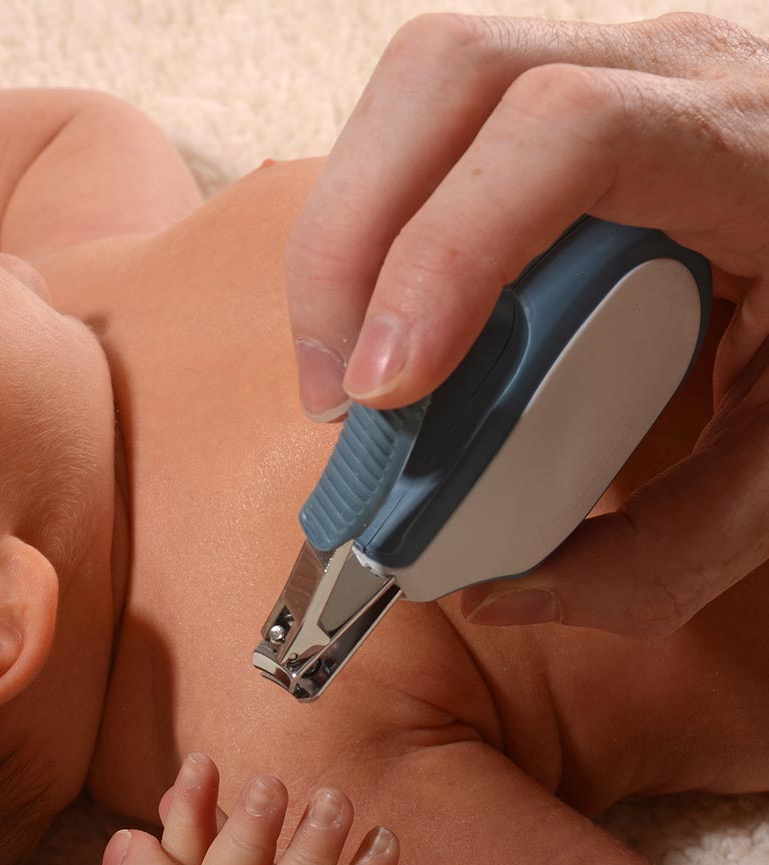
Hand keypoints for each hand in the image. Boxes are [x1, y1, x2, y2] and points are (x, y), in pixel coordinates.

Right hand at [284, 12, 768, 636]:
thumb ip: (666, 549)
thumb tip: (497, 592)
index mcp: (752, 154)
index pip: (568, 137)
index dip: (448, 254)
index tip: (389, 392)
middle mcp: (672, 75)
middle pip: (451, 77)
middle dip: (349, 245)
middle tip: (342, 400)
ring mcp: (611, 67)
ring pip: (418, 89)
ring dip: (343, 236)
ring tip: (348, 374)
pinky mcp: (562, 92)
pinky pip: (431, 129)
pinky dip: (374, 227)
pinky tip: (386, 324)